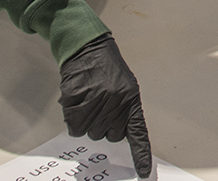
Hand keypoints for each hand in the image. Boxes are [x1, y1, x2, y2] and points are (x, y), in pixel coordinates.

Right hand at [58, 34, 153, 178]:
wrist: (87, 49)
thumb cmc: (105, 69)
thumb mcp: (124, 87)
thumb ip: (123, 110)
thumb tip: (117, 133)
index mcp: (131, 100)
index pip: (137, 132)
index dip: (140, 154)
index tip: (143, 172)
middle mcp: (116, 103)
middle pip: (109, 135)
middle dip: (103, 125)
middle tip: (99, 105)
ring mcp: (96, 103)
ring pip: (91, 132)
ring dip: (87, 121)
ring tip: (88, 100)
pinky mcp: (78, 103)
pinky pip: (75, 126)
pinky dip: (73, 118)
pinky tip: (77, 101)